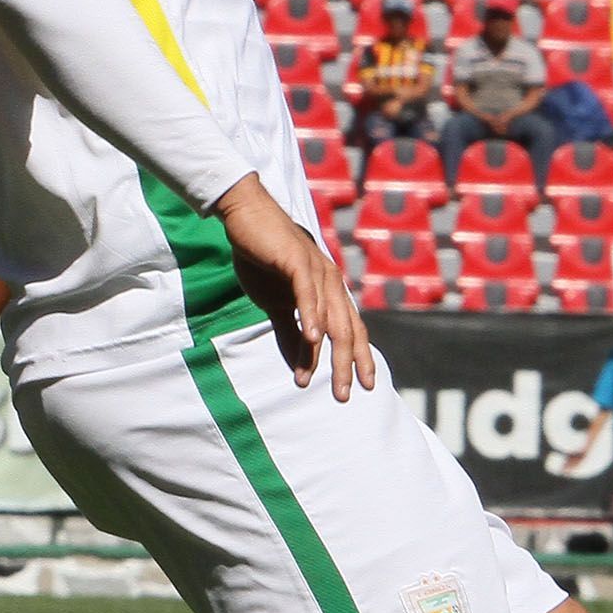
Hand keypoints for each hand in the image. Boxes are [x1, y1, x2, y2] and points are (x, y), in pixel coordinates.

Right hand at [215, 175, 370, 397]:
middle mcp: (331, 282)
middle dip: (347, 365)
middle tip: (345, 395)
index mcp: (329, 291)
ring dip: (329, 352)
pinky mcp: (298, 260)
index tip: (366, 386)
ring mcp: (318, 270)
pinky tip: (313, 339)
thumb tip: (299, 366)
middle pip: (347, 330)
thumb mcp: (276, 304)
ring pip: (331, 317)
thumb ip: (290, 332)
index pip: (352, 329)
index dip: (360, 358)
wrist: (246, 217)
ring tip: (326, 380)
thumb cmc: (262, 258)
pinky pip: (308, 293)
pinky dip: (312, 316)